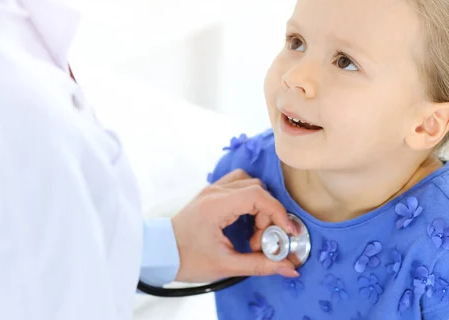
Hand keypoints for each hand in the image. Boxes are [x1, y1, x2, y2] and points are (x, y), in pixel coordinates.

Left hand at [171, 169, 298, 282]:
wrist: (160, 253)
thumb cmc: (186, 259)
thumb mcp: (225, 266)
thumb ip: (259, 265)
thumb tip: (289, 267)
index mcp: (216, 205)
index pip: (258, 196)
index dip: (278, 212)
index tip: (286, 231)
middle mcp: (214, 192)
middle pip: (256, 189)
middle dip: (267, 214)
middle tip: (261, 241)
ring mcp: (211, 190)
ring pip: (248, 182)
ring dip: (259, 204)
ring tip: (253, 230)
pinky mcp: (210, 194)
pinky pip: (237, 184)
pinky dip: (248, 199)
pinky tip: (245, 219)